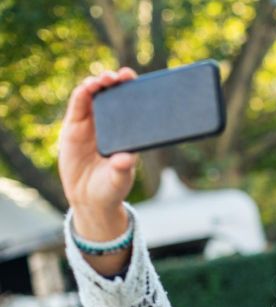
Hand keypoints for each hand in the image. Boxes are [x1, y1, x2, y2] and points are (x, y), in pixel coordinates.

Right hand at [59, 68, 138, 238]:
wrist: (89, 199)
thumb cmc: (111, 188)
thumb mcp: (119, 179)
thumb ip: (122, 169)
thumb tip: (126, 159)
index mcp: (127, 133)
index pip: (132, 106)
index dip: (135, 91)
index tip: (140, 83)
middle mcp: (110, 125)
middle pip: (113, 96)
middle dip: (117, 82)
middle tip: (122, 76)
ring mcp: (91, 124)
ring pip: (94, 96)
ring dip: (99, 84)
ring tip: (104, 80)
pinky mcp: (74, 127)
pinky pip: (78, 105)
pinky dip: (82, 94)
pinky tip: (87, 88)